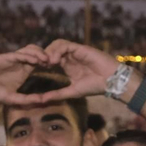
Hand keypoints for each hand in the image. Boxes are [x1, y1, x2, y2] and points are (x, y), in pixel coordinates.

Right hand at [0, 45, 49, 111]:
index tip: (58, 67)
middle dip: (46, 56)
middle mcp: (19, 64)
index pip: (38, 64)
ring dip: (39, 54)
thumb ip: (27, 99)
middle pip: (36, 54)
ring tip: (47, 59)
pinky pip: (18, 54)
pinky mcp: (4, 58)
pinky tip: (35, 60)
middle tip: (55, 61)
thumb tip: (43, 101)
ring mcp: (12, 59)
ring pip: (29, 51)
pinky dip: (27, 56)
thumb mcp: (13, 99)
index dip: (48, 64)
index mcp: (22, 72)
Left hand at [6, 40, 127, 104]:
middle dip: (43, 56)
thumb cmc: (94, 87)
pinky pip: (65, 45)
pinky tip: (54, 60)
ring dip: (49, 52)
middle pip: (51, 49)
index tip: (34, 71)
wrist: (110, 81)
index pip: (50, 59)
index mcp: (67, 65)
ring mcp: (75, 51)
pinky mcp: (80, 48)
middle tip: (37, 65)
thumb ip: (57, 94)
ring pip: (57, 44)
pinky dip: (58, 51)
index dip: (41, 63)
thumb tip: (41, 100)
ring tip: (46, 64)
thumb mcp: (72, 92)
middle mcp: (70, 56)